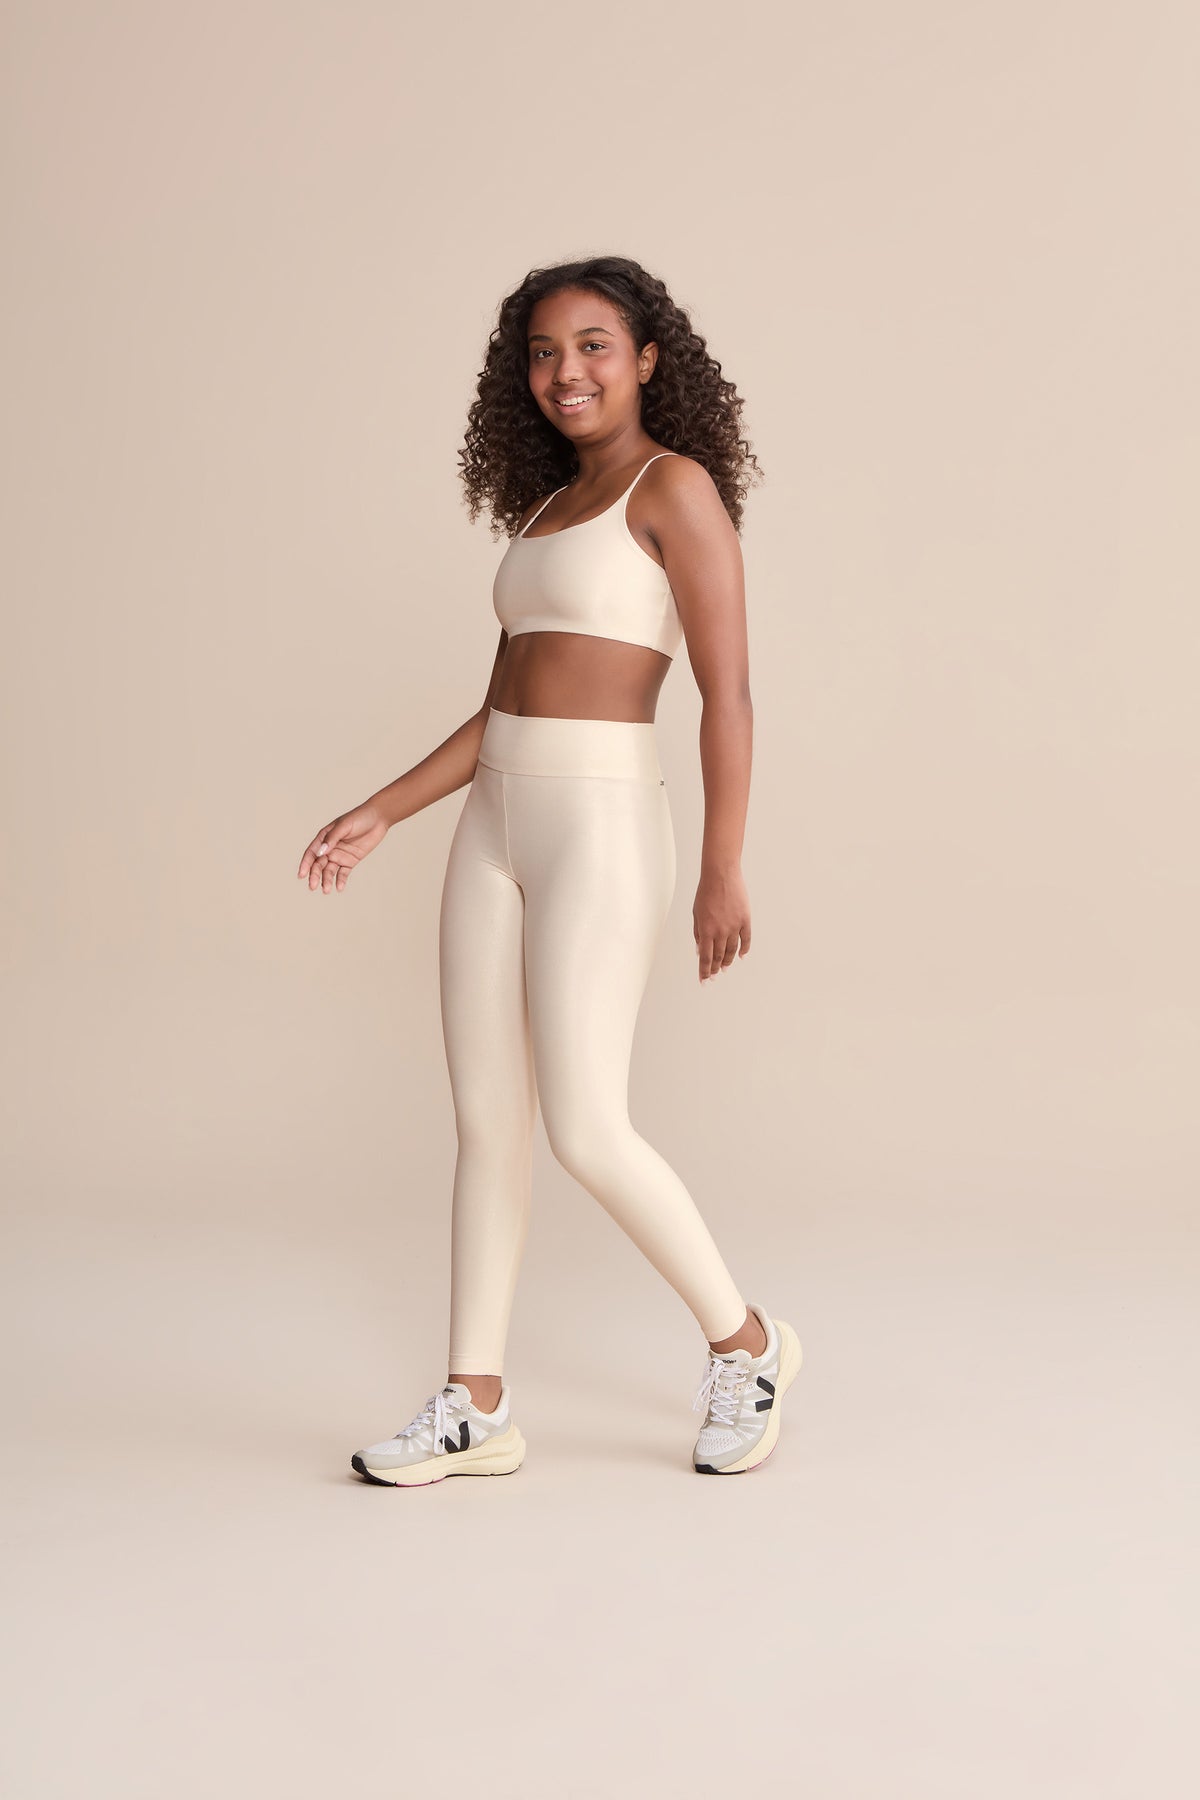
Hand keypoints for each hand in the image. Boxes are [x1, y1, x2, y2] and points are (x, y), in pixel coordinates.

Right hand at [297, 800, 389, 893]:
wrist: (379, 818)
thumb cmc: (359, 817)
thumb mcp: (344, 826)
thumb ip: (332, 838)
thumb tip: (321, 852)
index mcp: (324, 837)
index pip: (311, 853)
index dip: (305, 864)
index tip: (302, 875)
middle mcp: (329, 848)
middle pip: (318, 864)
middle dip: (315, 875)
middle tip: (313, 886)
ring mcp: (340, 855)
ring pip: (329, 871)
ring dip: (326, 880)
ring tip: (326, 890)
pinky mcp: (350, 861)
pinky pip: (343, 873)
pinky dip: (340, 880)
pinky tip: (339, 888)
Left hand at [693, 864, 750, 982]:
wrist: (721, 875)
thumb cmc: (705, 892)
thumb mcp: (696, 914)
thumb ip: (698, 933)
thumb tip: (700, 949)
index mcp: (706, 930)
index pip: (705, 958)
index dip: (704, 971)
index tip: (704, 980)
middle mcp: (721, 931)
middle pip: (718, 956)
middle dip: (715, 968)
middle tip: (714, 975)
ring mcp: (734, 926)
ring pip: (732, 950)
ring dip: (728, 961)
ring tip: (725, 967)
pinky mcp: (745, 919)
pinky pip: (746, 939)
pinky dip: (744, 949)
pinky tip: (741, 956)